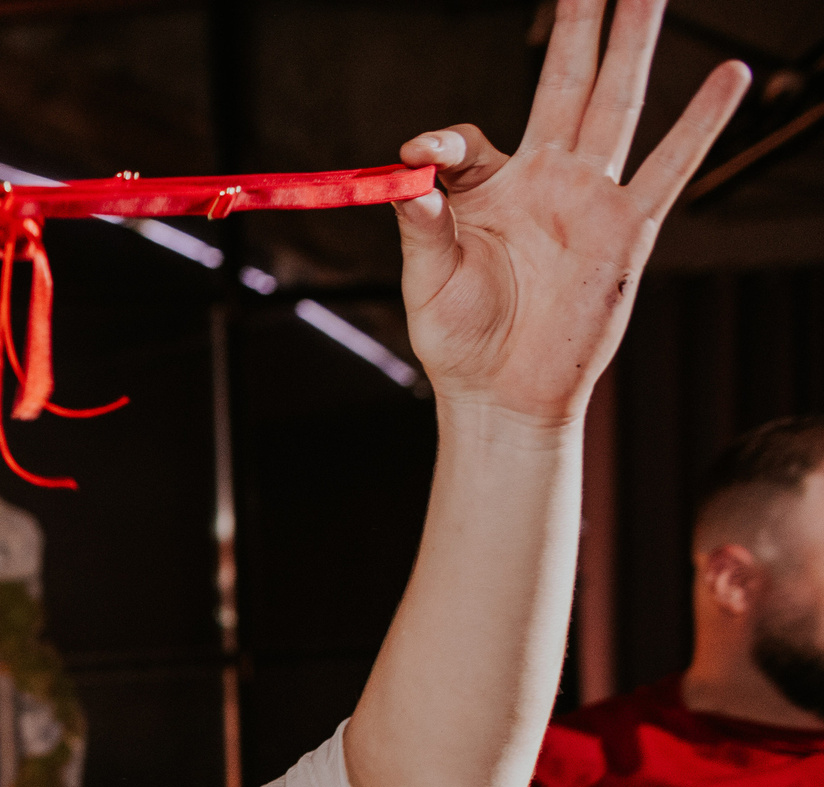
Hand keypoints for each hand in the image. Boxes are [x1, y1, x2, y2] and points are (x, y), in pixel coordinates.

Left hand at [393, 0, 749, 426]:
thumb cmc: (459, 340)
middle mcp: (543, 177)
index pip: (465, 140)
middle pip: (563, 83)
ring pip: (616, 103)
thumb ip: (421, 226)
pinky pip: (669, 169)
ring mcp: (589, 197)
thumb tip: (412, 176)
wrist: (501, 395)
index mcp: (486, 187)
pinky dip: (700, 122)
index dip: (442, 143)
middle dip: (578, 23)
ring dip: (633, 46)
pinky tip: (729, 77)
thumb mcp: (426, 280)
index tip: (420, 157)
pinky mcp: (627, 229)